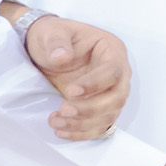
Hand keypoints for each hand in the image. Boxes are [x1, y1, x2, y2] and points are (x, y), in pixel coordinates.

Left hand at [1, 5, 131, 140]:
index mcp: (112, 51)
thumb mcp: (51, 31)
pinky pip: (99, 126)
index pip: (112, 71)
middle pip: (116, 98)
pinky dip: (82, 133)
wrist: (47, 50)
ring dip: (83, 123)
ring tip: (56, 121)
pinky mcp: (100, 109)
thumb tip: (61, 57)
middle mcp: (118, 74)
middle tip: (64, 110)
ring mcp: (110, 93)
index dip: (94, 84)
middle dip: (90, 109)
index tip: (70, 91)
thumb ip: (56, 42)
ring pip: (109, 115)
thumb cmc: (54, 37)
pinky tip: (62, 132)